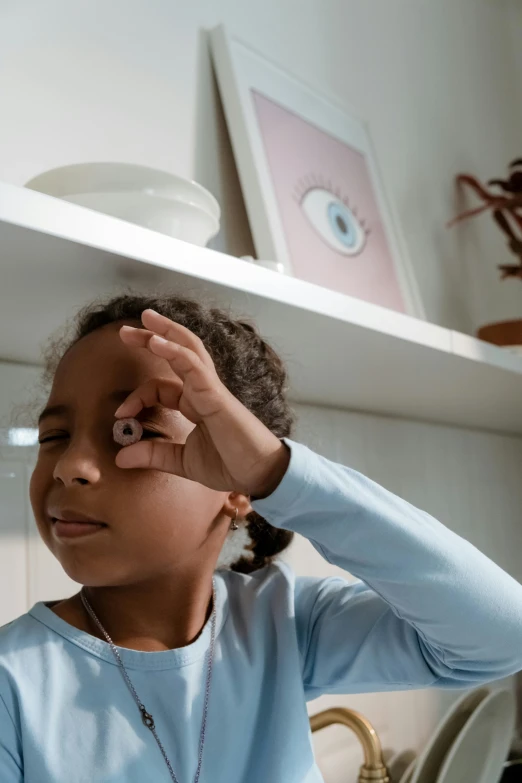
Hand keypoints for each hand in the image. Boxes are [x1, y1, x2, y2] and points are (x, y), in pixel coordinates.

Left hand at [114, 309, 289, 497]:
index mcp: (195, 404)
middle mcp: (202, 390)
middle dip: (151, 338)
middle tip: (125, 331)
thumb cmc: (230, 465)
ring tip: (145, 318)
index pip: (160, 388)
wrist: (260, 474)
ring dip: (166, 331)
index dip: (136, 398)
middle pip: (177, 353)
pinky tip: (156, 341)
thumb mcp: (182, 461)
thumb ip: (153, 455)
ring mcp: (210, 389)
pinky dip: (174, 351)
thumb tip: (120, 457)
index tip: (120, 416)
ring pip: (188, 349)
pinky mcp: (216, 394)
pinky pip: (193, 366)